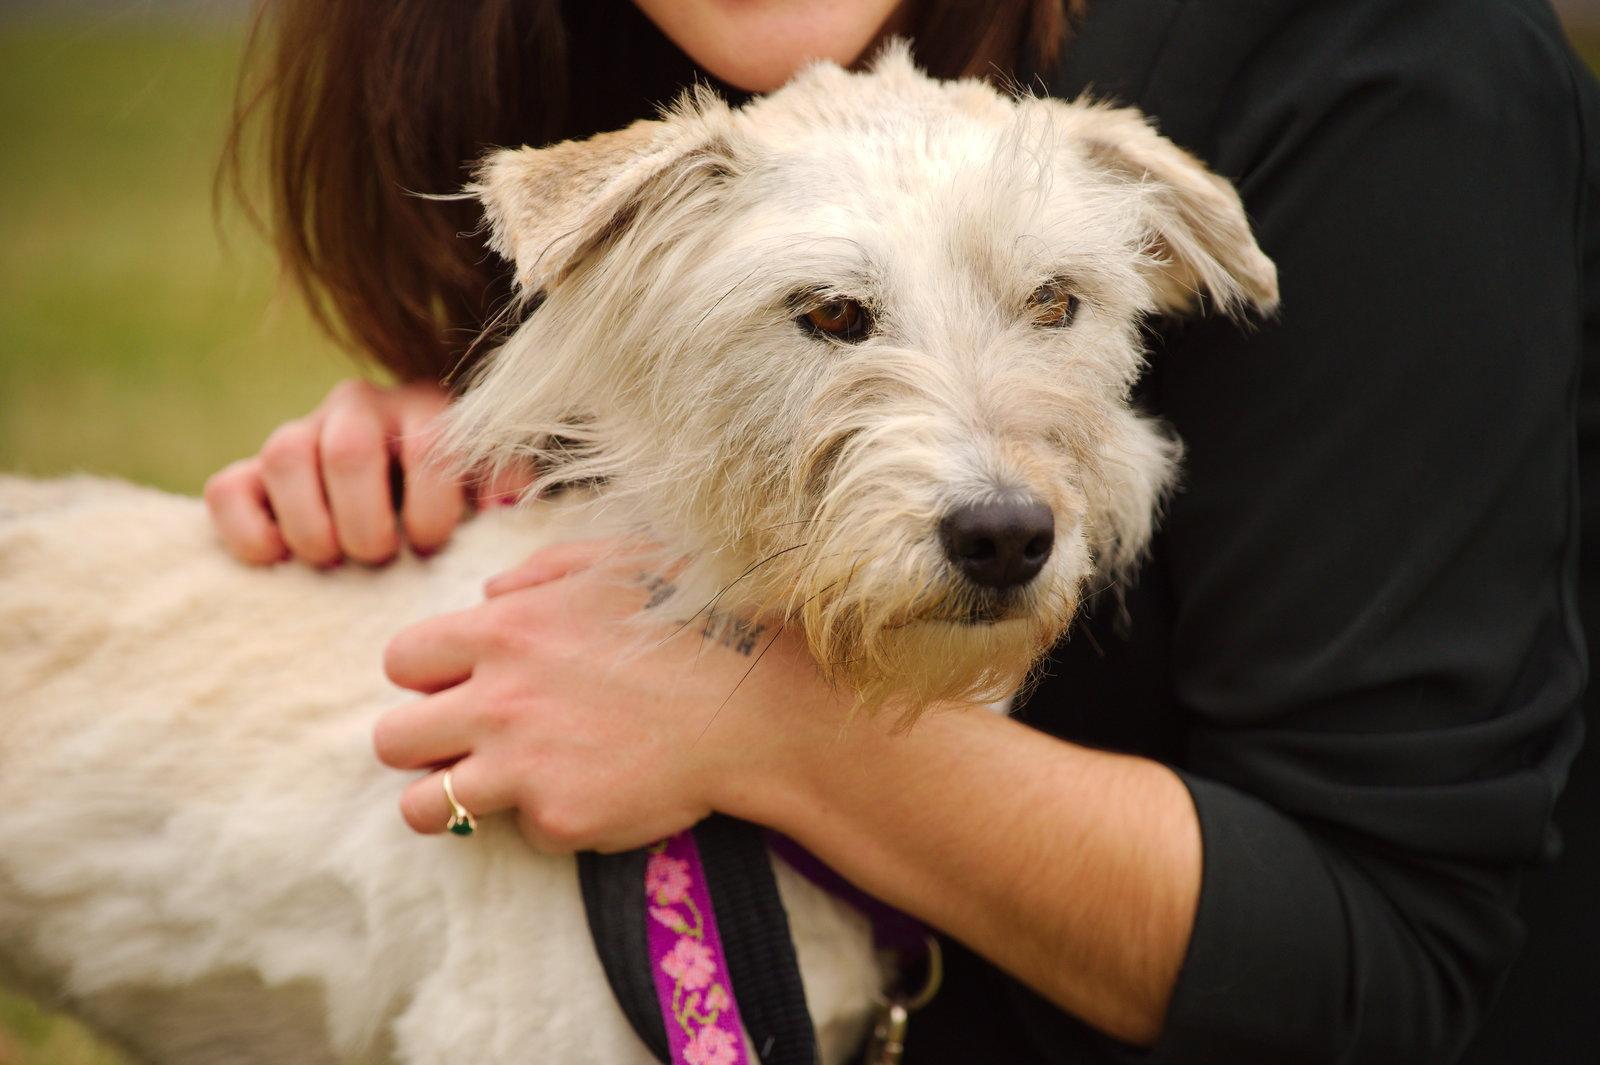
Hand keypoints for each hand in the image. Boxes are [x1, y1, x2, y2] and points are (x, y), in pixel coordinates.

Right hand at [204, 379, 523, 566]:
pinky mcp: (250, 470)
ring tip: (334, 561)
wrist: (400, 511)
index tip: (431, 543)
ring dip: (312, 525)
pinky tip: (279, 559)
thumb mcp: (489, 489)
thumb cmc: (455, 507)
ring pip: (285, 455)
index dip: (430, 502)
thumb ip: (503, 484)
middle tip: (380, 557)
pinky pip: (227, 488)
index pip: (429, 442)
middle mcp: (360, 406)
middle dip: (366, 521)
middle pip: (349, 450)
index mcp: (426, 408)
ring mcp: (301, 432)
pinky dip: (248, 531)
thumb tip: (504, 502)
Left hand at [372, 540, 849, 851]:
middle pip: (392, 738)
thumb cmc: (694, 622)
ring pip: (422, 806)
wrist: (756, 705)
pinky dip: (549, 815)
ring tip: (493, 787)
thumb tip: (489, 593)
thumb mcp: (618, 562)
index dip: (427, 674)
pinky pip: (521, 829)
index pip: (401, 660)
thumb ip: (540, 571)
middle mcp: (497, 700)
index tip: (460, 683)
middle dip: (419, 742)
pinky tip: (594, 789)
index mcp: (504, 631)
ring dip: (448, 798)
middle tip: (465, 742)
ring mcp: (523, 767)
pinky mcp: (559, 820)